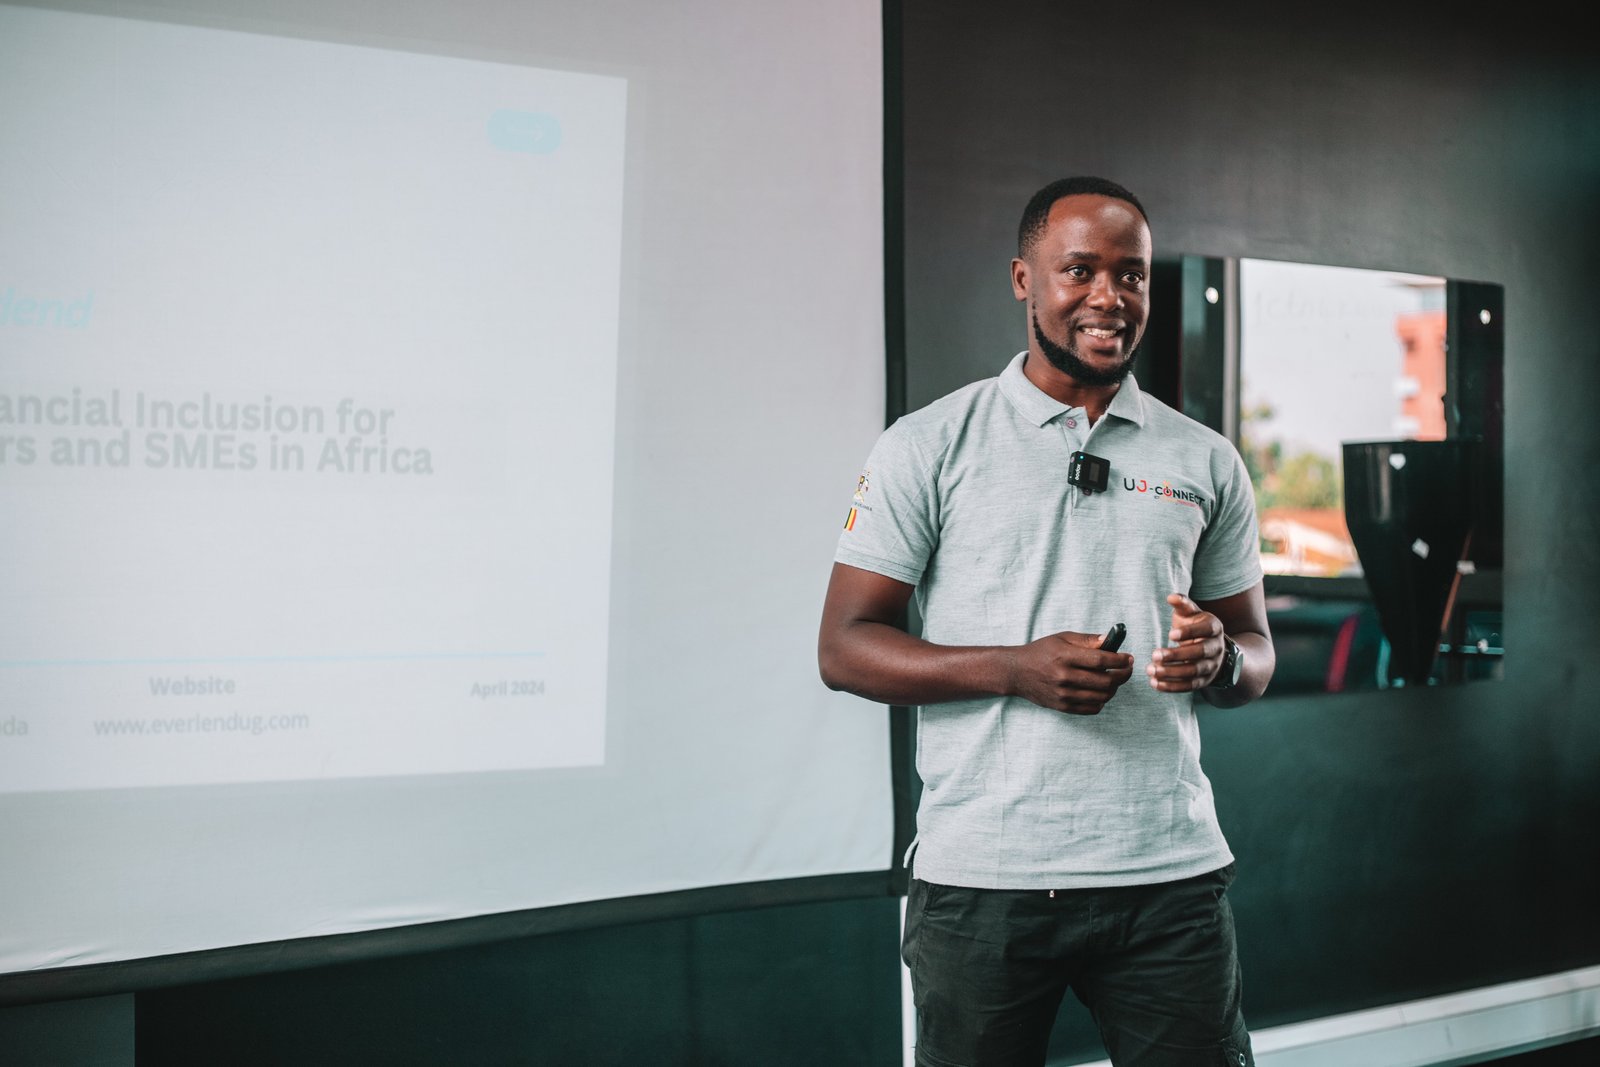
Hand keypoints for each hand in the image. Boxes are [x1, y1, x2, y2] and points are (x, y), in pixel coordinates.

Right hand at [1007, 630, 1134, 714]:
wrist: (1016, 672)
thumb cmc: (1041, 652)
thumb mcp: (1062, 638)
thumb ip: (1087, 640)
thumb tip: (1110, 642)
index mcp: (1065, 656)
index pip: (1102, 660)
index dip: (1120, 660)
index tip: (1129, 658)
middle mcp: (1064, 676)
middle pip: (1106, 680)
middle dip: (1123, 675)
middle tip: (1127, 670)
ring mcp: (1063, 694)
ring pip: (1102, 696)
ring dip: (1114, 688)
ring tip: (1113, 680)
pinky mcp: (1062, 706)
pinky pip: (1092, 708)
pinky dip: (1102, 701)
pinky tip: (1100, 692)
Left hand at [1146, 593, 1225, 691]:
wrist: (1212, 648)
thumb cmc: (1195, 626)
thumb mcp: (1191, 613)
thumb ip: (1182, 604)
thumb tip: (1171, 596)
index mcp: (1214, 628)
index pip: (1206, 630)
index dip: (1189, 633)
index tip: (1170, 634)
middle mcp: (1216, 648)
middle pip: (1200, 653)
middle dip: (1177, 655)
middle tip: (1154, 654)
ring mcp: (1211, 666)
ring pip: (1194, 672)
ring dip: (1171, 672)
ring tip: (1151, 670)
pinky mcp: (1204, 681)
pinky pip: (1189, 686)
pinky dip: (1172, 686)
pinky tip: (1155, 683)